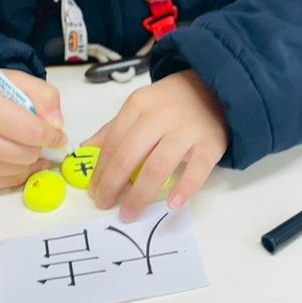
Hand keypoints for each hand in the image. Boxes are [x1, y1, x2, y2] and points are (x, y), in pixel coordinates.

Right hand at [0, 70, 66, 190]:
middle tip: (33, 135)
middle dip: (38, 145)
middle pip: (29, 154)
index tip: (59, 135)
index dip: (53, 135)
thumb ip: (43, 95)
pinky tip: (9, 156)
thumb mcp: (14, 81)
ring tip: (16, 142)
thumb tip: (58, 125)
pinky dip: (15, 171)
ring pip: (20, 170)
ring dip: (26, 158)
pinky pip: (6, 183)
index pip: (34, 132)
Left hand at [86, 70, 227, 220]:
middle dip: (112, 185)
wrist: (215, 89)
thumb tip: (86, 150)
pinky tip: (171, 205)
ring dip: (139, 195)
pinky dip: (183, 189)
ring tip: (129, 214)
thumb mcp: (140, 106)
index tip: (93, 191)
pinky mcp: (211, 144)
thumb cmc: (171, 102)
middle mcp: (161, 115)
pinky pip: (196, 170)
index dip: (100, 170)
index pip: (112, 143)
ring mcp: (187, 130)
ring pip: (157, 167)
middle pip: (129, 156)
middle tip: (103, 204)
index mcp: (139, 104)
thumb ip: (114, 128)